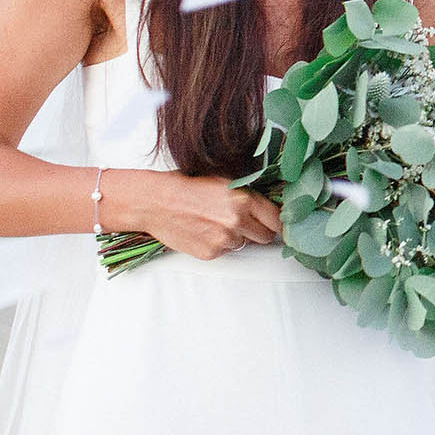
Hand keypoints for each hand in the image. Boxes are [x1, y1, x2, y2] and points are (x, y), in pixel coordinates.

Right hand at [132, 171, 282, 260]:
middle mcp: (237, 221)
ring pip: (244, 244)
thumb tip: (271, 207)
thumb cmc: (188, 186)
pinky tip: (205, 230)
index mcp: (244, 199)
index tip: (277, 223)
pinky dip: (219, 244)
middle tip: (247, 223)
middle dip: (260, 231)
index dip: (278, 222)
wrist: (157, 202)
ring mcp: (224, 239)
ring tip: (216, 222)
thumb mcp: (224, 181)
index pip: (277, 219)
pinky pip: (225, 251)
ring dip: (237, 237)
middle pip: (266, 236)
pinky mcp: (211, 253)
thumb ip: (248, 195)